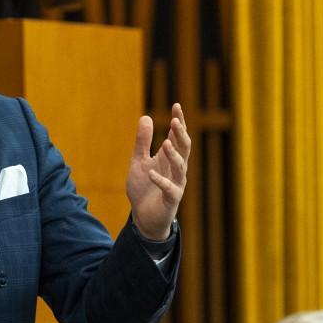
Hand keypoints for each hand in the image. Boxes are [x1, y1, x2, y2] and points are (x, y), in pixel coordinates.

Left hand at [126, 103, 189, 239]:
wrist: (143, 216)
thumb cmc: (144, 187)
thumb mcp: (138, 161)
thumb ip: (142, 142)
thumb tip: (146, 117)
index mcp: (169, 158)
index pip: (177, 136)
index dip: (178, 122)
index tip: (176, 106)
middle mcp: (176, 169)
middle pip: (184, 148)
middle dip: (180, 134)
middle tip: (175, 121)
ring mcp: (176, 183)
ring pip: (180, 166)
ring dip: (174, 154)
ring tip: (166, 142)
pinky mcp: (171, 199)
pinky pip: (168, 188)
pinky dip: (160, 180)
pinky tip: (151, 173)